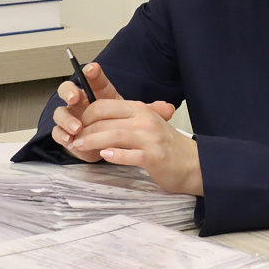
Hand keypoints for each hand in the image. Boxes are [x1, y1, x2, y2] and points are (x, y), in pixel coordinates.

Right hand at [51, 62, 121, 161]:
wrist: (113, 144)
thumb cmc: (112, 119)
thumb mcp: (113, 102)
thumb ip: (103, 85)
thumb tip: (93, 67)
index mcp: (87, 92)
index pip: (84, 77)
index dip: (84, 74)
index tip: (90, 71)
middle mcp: (75, 103)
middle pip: (65, 91)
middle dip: (68, 92)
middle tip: (74, 97)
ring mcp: (68, 119)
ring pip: (59, 113)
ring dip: (66, 119)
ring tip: (77, 128)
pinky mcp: (66, 135)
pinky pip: (57, 133)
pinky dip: (62, 135)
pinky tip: (70, 139)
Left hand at [69, 98, 203, 195]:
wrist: (193, 162)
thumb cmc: (165, 144)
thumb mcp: (146, 123)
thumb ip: (124, 119)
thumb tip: (93, 119)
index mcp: (141, 109)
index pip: (104, 105)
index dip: (86, 115)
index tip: (79, 126)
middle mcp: (145, 120)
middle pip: (105, 121)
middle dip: (85, 130)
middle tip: (75, 140)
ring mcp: (150, 139)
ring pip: (113, 136)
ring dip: (93, 142)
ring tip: (80, 147)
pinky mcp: (154, 157)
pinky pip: (129, 155)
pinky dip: (114, 155)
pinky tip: (104, 156)